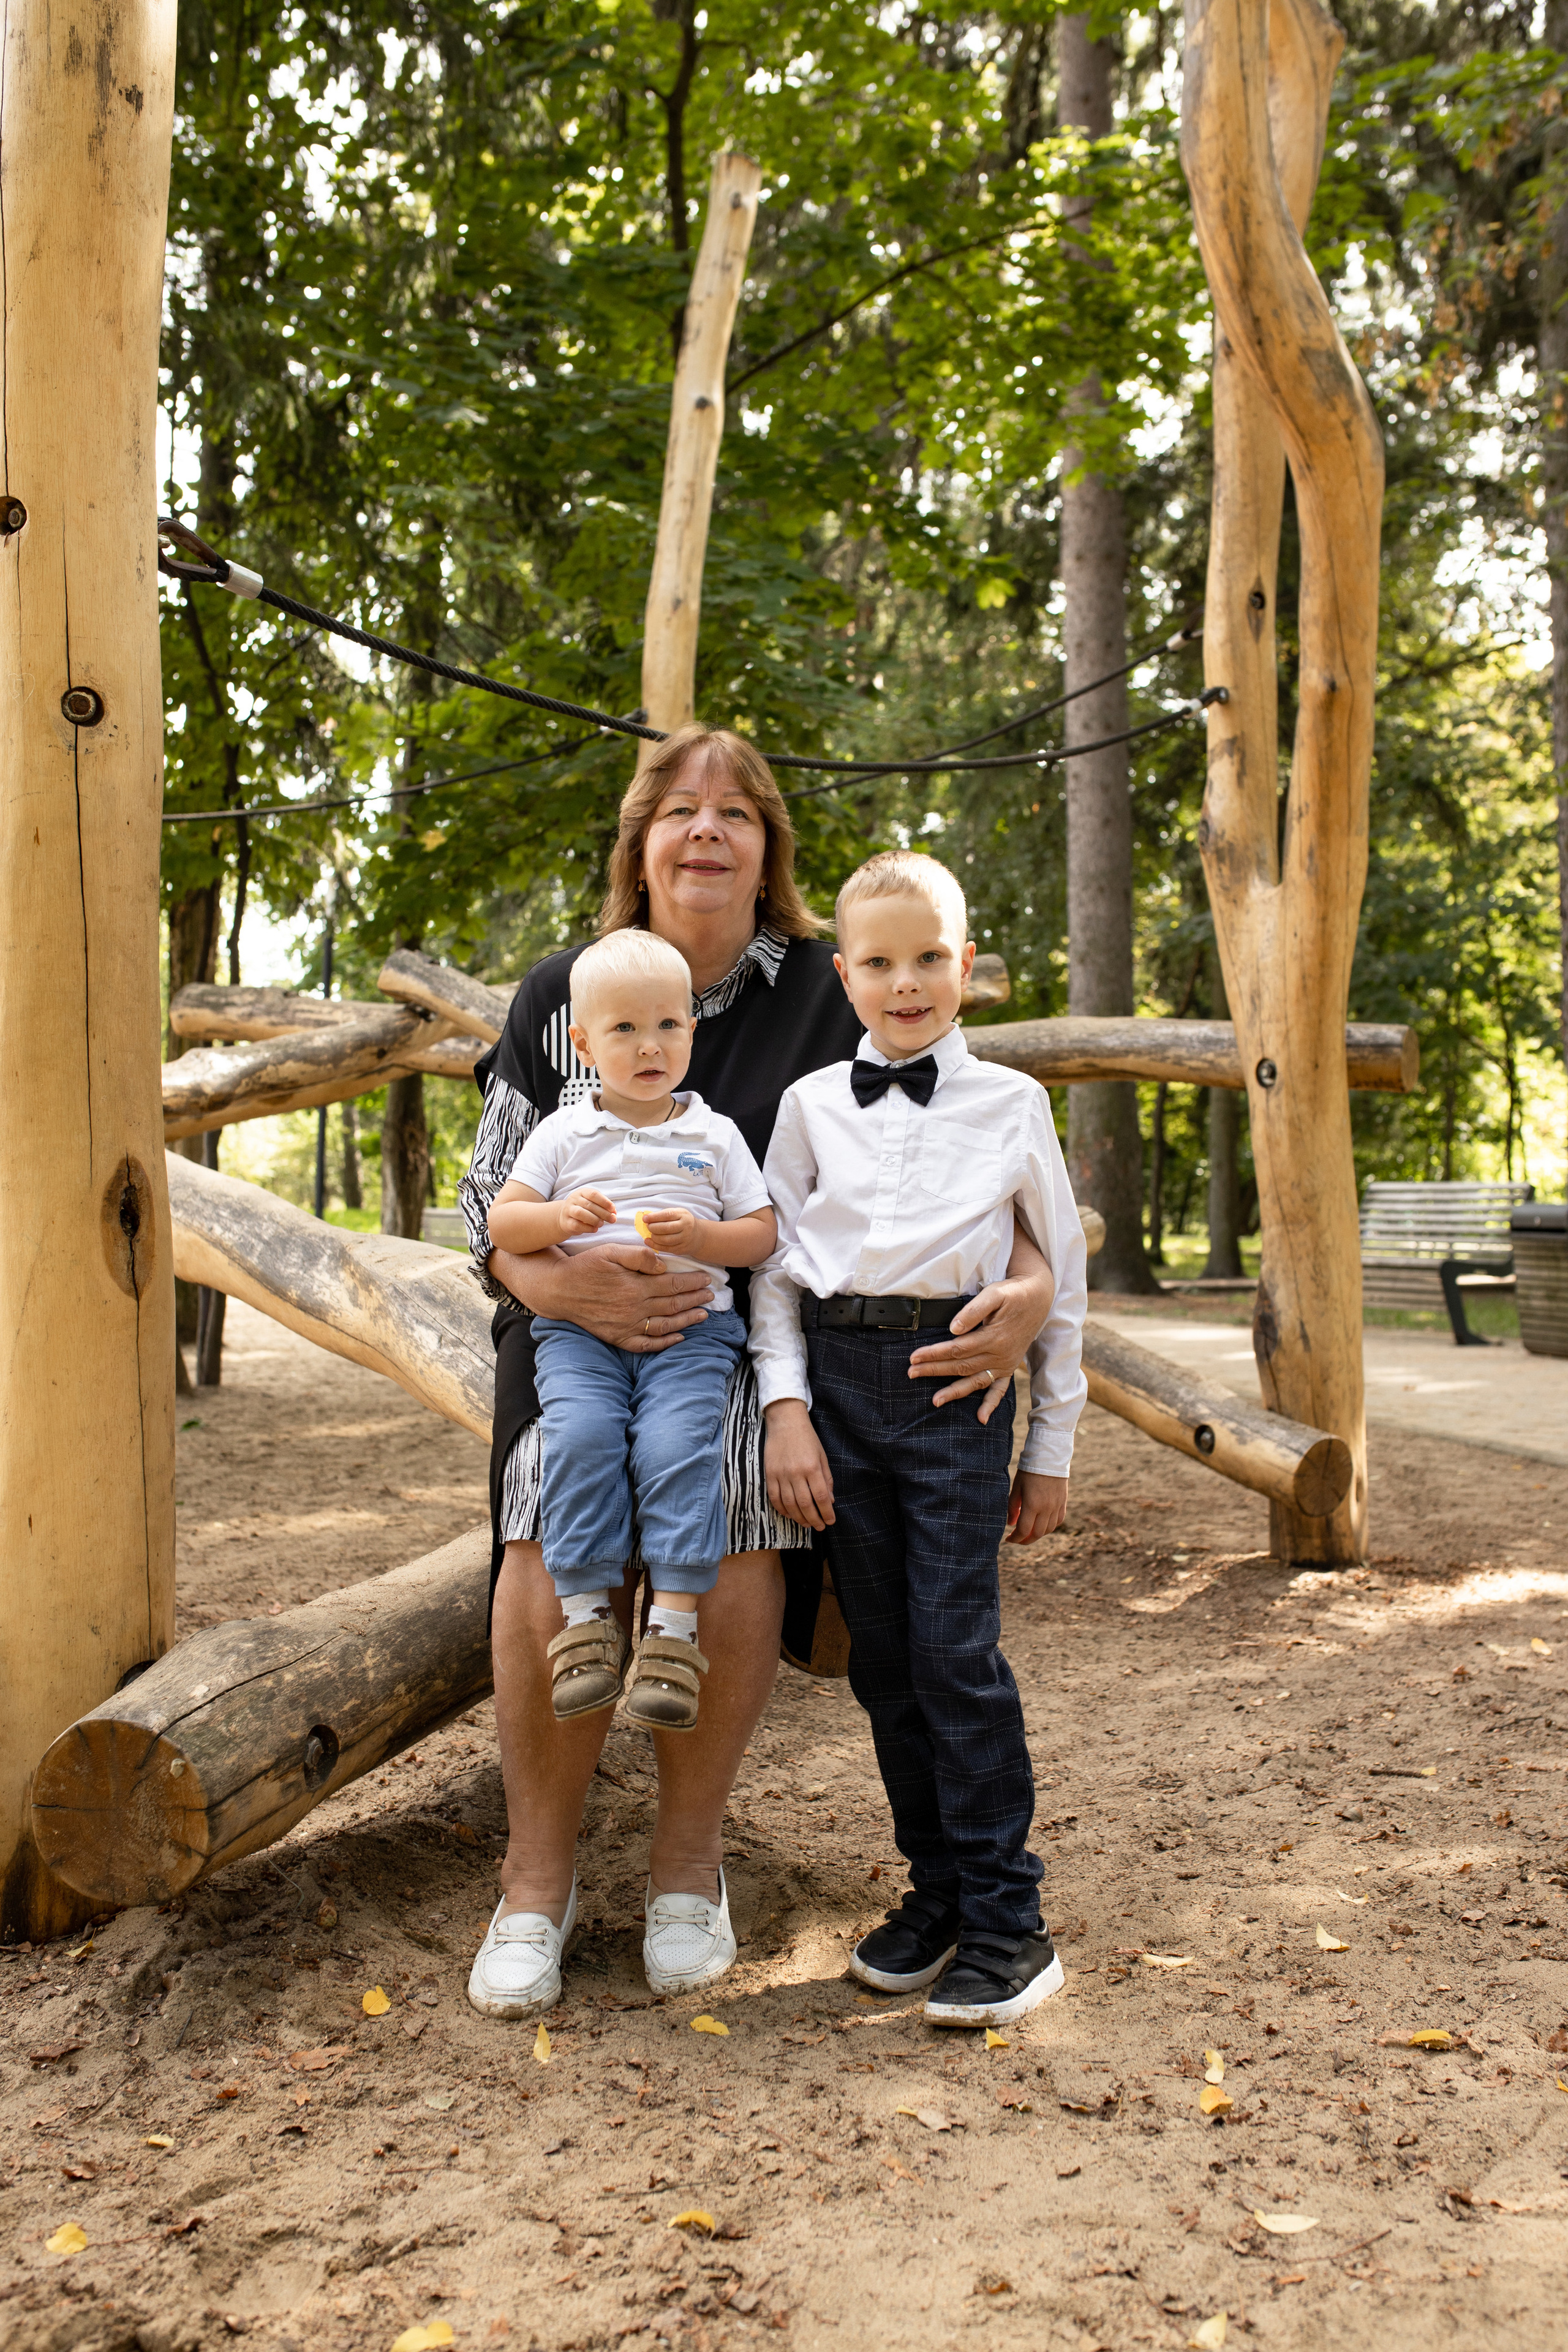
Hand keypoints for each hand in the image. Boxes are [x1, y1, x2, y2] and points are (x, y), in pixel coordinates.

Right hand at [489, 1241, 713, 1350]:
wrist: (559, 1290)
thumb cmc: (586, 1267)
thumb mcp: (611, 1251)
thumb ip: (640, 1257)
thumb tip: (663, 1266)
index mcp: (636, 1286)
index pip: (672, 1284)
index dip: (692, 1282)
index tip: (706, 1278)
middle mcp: (635, 1308)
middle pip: (673, 1305)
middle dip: (695, 1299)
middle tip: (710, 1295)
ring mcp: (627, 1326)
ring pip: (665, 1325)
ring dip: (687, 1320)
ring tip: (703, 1315)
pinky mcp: (618, 1337)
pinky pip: (647, 1344)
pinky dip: (665, 1343)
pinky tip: (679, 1337)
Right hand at [559, 1187, 616, 1237]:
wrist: (565, 1217)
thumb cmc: (584, 1210)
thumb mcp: (593, 1204)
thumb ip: (604, 1207)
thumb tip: (614, 1213)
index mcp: (581, 1192)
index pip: (593, 1194)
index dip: (604, 1201)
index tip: (613, 1209)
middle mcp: (573, 1200)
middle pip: (589, 1205)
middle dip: (603, 1213)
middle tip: (612, 1219)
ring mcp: (568, 1211)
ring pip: (580, 1213)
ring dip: (594, 1219)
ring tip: (602, 1224)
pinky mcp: (566, 1223)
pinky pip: (576, 1225)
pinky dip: (588, 1228)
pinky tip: (595, 1229)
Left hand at [638, 1205, 695, 1253]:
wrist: (698, 1236)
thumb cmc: (682, 1222)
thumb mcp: (677, 1213)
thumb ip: (664, 1214)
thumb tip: (647, 1218)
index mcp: (683, 1215)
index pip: (668, 1215)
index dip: (654, 1217)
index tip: (645, 1218)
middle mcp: (686, 1227)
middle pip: (667, 1228)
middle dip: (653, 1227)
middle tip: (648, 1226)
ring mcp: (684, 1239)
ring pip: (666, 1240)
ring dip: (654, 1237)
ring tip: (650, 1234)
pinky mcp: (681, 1249)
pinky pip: (666, 1248)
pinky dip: (655, 1245)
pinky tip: (648, 1241)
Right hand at [765, 1400, 835, 1529]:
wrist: (786, 1422)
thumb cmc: (807, 1439)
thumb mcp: (822, 1456)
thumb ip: (827, 1479)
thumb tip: (830, 1500)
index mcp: (812, 1467)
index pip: (821, 1497)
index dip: (826, 1512)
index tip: (830, 1521)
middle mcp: (796, 1472)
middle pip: (806, 1504)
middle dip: (814, 1519)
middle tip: (819, 1527)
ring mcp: (781, 1474)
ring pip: (790, 1504)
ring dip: (799, 1517)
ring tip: (806, 1524)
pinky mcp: (769, 1474)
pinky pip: (774, 1497)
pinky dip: (782, 1509)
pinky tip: (789, 1514)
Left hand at [907, 1267, 1055, 1419]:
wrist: (1038, 1299)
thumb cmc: (1012, 1294)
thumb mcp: (994, 1294)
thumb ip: (974, 1311)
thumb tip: (953, 1329)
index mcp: (993, 1337)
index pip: (957, 1349)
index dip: (934, 1353)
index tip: (914, 1357)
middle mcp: (1000, 1355)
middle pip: (961, 1366)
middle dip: (935, 1370)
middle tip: (911, 1373)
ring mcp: (1005, 1364)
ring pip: (975, 1381)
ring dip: (955, 1391)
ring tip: (935, 1401)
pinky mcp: (1009, 1367)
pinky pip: (1000, 1390)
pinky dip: (990, 1404)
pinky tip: (981, 1418)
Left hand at [1006, 1472, 1066, 1542]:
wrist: (1049, 1457)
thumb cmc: (1029, 1471)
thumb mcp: (1016, 1487)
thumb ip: (1012, 1507)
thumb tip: (1011, 1524)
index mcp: (1032, 1504)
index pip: (1023, 1530)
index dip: (1015, 1538)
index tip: (1008, 1539)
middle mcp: (1046, 1508)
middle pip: (1037, 1534)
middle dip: (1025, 1540)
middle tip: (1017, 1539)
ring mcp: (1056, 1506)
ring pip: (1048, 1529)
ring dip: (1037, 1535)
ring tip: (1028, 1532)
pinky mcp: (1063, 1503)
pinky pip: (1058, 1521)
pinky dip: (1049, 1527)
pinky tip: (1041, 1524)